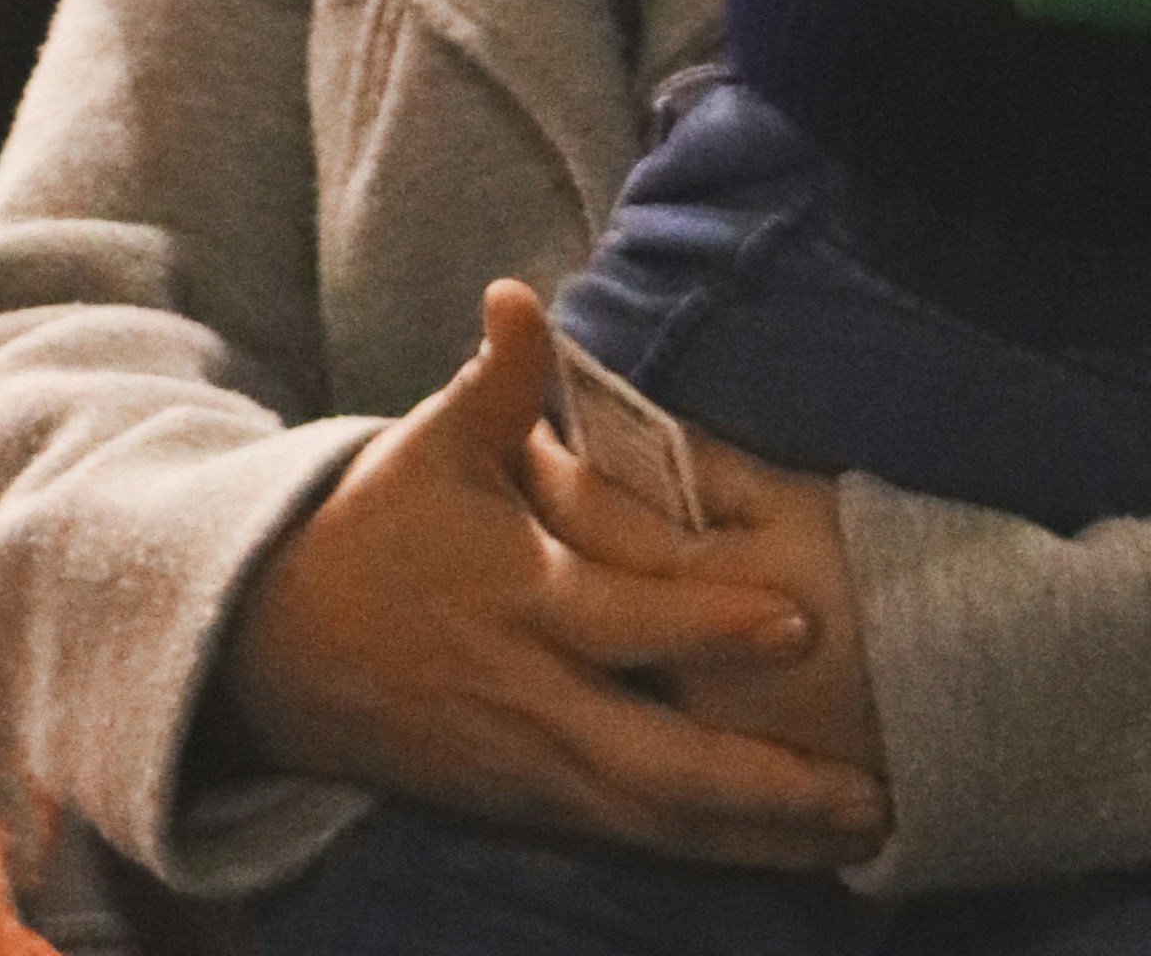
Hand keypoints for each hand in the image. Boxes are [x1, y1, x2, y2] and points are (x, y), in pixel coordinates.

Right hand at [226, 285, 890, 869]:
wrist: (279, 648)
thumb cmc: (377, 529)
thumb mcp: (432, 446)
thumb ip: (496, 382)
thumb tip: (521, 294)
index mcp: (516, 593)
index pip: (625, 615)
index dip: (710, 621)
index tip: (802, 621)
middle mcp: (529, 691)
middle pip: (655, 761)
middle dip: (766, 783)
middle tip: (871, 790)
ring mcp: (528, 763)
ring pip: (655, 820)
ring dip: (761, 836)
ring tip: (862, 832)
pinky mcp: (524, 806)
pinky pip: (629, 841)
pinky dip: (711, 853)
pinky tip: (785, 854)